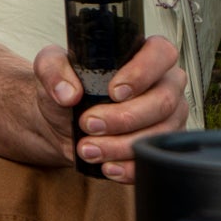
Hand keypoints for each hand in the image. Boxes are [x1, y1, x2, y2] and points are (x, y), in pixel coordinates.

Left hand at [34, 36, 188, 182]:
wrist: (61, 123)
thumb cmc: (67, 87)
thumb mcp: (51, 68)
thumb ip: (53, 69)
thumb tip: (67, 93)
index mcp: (147, 55)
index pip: (162, 54)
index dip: (142, 73)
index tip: (113, 91)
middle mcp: (165, 84)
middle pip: (162, 101)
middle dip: (123, 117)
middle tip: (88, 123)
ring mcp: (169, 117)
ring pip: (159, 133)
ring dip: (120, 145)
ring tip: (87, 148)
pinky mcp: (162, 145)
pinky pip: (155, 158)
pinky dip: (129, 166)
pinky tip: (106, 166)